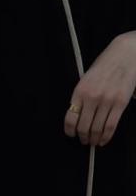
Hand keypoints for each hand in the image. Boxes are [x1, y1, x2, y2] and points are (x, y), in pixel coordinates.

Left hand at [65, 31, 135, 146]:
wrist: (126, 53)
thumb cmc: (106, 64)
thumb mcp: (87, 78)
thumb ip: (81, 96)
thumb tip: (78, 116)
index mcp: (80, 90)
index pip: (70, 118)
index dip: (69, 131)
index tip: (71, 134)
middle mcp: (92, 97)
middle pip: (83, 127)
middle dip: (82, 137)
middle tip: (83, 140)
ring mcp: (107, 101)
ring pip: (97, 129)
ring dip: (93, 139)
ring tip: (93, 141)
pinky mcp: (120, 103)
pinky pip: (111, 126)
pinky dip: (106, 137)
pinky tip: (103, 140)